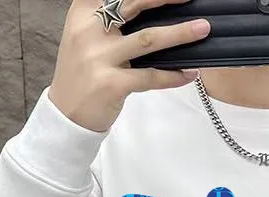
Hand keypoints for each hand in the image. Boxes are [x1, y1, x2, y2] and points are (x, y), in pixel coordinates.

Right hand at [48, 0, 209, 131]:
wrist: (66, 113)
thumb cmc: (83, 73)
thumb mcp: (86, 35)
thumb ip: (109, 19)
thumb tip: (151, 9)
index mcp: (83, 11)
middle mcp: (90, 29)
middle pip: (135, 3)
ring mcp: (100, 57)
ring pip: (148, 39)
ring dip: (180, 33)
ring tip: (202, 29)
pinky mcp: (111, 84)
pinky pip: (150, 76)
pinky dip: (172, 75)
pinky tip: (189, 73)